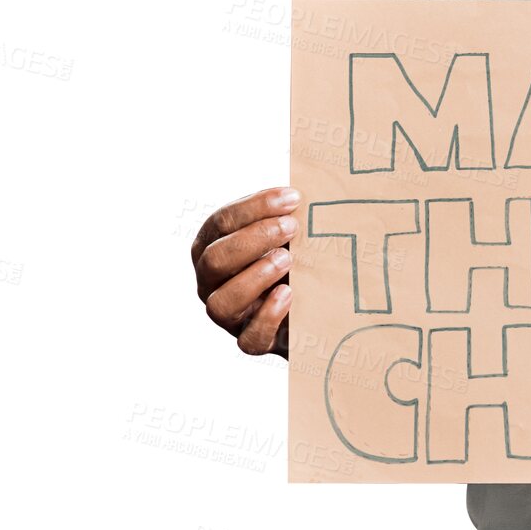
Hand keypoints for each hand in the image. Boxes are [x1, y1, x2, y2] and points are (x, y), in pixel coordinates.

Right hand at [190, 186, 298, 357]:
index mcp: (213, 246)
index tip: (292, 197)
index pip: (220, 222)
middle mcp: (212, 282)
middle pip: (213, 259)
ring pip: (221, 302)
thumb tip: (303, 189)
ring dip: (255, 276)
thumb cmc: (296, 257)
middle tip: (292, 226)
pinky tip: (288, 295)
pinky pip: (249, 339)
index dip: (254, 207)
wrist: (318, 304)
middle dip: (253, 239)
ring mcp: (229, 315)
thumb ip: (286, 213)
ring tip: (288, 258)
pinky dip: (267, 316)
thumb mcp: (289, 233)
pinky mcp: (252, 340)